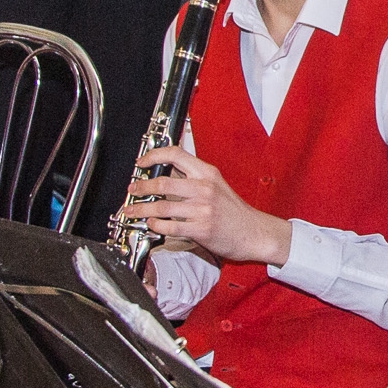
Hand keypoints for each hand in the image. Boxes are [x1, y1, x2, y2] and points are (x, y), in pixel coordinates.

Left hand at [115, 147, 289, 266]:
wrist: (255, 233)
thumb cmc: (235, 212)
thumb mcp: (217, 185)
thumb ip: (194, 178)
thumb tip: (165, 174)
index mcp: (208, 173)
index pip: (176, 154)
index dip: (153, 156)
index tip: (141, 163)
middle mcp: (205, 189)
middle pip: (162, 183)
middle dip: (141, 187)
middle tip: (133, 190)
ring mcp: (202, 209)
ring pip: (161, 207)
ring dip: (142, 209)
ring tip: (132, 211)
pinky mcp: (201, 229)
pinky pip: (169, 227)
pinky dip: (156, 225)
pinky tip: (152, 224)